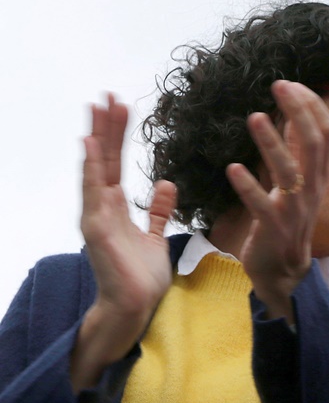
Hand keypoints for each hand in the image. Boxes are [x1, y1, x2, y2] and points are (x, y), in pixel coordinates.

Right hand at [71, 94, 176, 390]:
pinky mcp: (96, 230)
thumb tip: (164, 182)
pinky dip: (91, 168)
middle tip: (108, 95)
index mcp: (114, 208)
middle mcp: (100, 208)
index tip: (120, 106)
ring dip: (98, 138)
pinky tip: (90, 144)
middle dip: (107, 127)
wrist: (135, 307)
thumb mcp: (155, 236)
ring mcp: (96, 217)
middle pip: (104, 159)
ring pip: (96, 169)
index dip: (117, 135)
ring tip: (100, 107)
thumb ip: (156, 210)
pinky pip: (93, 193)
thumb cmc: (142, 277)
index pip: (115, 163)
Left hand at [225, 81, 328, 323]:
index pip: (326, 133)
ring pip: (289, 171)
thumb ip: (295, 152)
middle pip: (314, 144)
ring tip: (253, 117)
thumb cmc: (286, 223)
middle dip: (298, 111)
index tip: (289, 84)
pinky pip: (262, 206)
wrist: (283, 272)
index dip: (311, 106)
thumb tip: (292, 115)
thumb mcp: (297, 184)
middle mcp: (312, 189)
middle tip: (277, 85)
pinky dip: (248, 187)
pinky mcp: (273, 228)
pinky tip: (233, 168)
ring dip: (271, 143)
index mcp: (319, 176)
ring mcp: (294, 209)